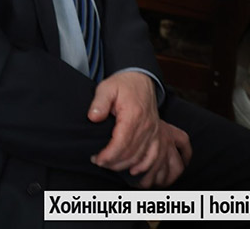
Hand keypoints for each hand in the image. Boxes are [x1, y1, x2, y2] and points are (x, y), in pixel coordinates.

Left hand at [88, 71, 190, 186]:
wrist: (141, 79)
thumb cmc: (123, 84)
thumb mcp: (106, 87)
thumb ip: (99, 102)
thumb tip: (93, 117)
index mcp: (133, 115)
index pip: (121, 143)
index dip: (108, 155)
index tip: (97, 158)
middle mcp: (146, 126)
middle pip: (131, 154)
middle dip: (113, 163)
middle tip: (99, 162)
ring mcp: (153, 131)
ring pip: (141, 157)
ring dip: (125, 165)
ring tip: (110, 165)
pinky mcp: (156, 134)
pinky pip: (153, 156)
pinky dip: (143, 166)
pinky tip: (132, 169)